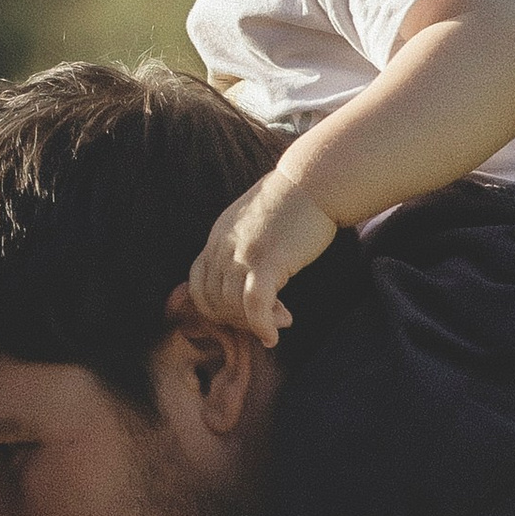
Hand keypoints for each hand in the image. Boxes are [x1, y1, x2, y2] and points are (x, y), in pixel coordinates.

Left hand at [186, 172, 338, 344]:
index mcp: (218, 236)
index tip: (242, 312)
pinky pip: (255, 305)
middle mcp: (223, 245)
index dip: (216, 307)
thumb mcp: (254, 222)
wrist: (317, 180)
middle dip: (237, 320)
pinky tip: (273, 335)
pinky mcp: (269, 260)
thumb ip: (241, 244)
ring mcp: (244, 252)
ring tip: (280, 321)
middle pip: (213, 300)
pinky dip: (262, 326)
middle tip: (264, 320)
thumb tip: (243, 273)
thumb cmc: (295, 202)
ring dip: (254, 324)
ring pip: (232, 306)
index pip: (197, 284)